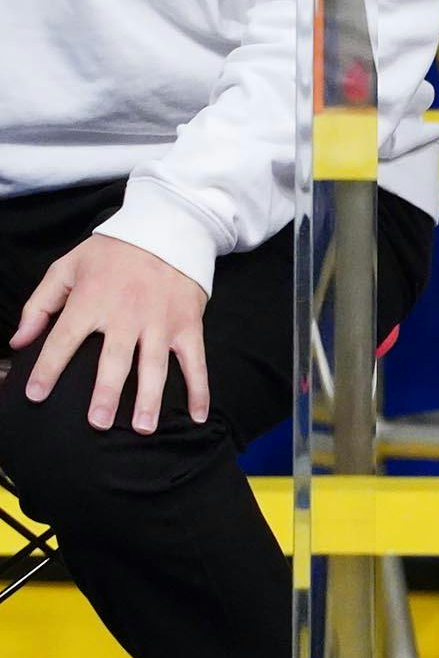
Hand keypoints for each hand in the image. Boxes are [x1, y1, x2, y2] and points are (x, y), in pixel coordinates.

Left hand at [11, 235, 208, 432]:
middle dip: (105, 393)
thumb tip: (19, 342)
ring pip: (154, 367)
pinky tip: (198, 414)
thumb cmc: (111, 253)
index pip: (64, 340)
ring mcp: (161, 323)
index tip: (35, 394)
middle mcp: (126, 315)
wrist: (167, 230)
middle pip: (113, 361)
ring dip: (149, 399)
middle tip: (97, 423)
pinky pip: (195, 362)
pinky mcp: (188, 326)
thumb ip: (39, 305)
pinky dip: (199, 389)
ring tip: (142, 427)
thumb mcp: (67, 268)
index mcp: (91, 301)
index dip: (48, 368)